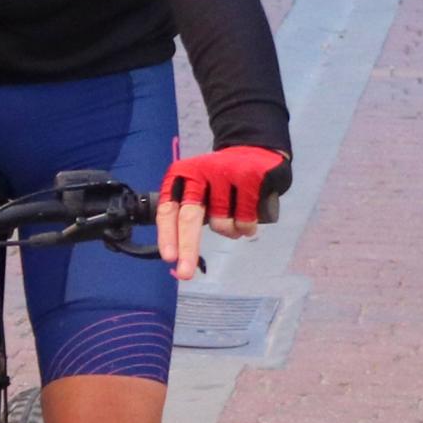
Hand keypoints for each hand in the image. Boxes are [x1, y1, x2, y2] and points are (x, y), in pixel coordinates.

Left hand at [155, 145, 287, 278]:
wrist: (255, 148)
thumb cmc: (220, 178)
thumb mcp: (197, 188)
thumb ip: (187, 213)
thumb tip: (178, 254)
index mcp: (180, 176)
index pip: (169, 209)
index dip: (167, 234)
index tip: (168, 257)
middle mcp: (199, 172)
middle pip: (190, 217)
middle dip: (188, 248)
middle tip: (185, 273)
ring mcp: (226, 173)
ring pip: (222, 224)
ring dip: (230, 233)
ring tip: (236, 220)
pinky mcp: (251, 178)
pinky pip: (246, 220)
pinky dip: (247, 228)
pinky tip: (249, 218)